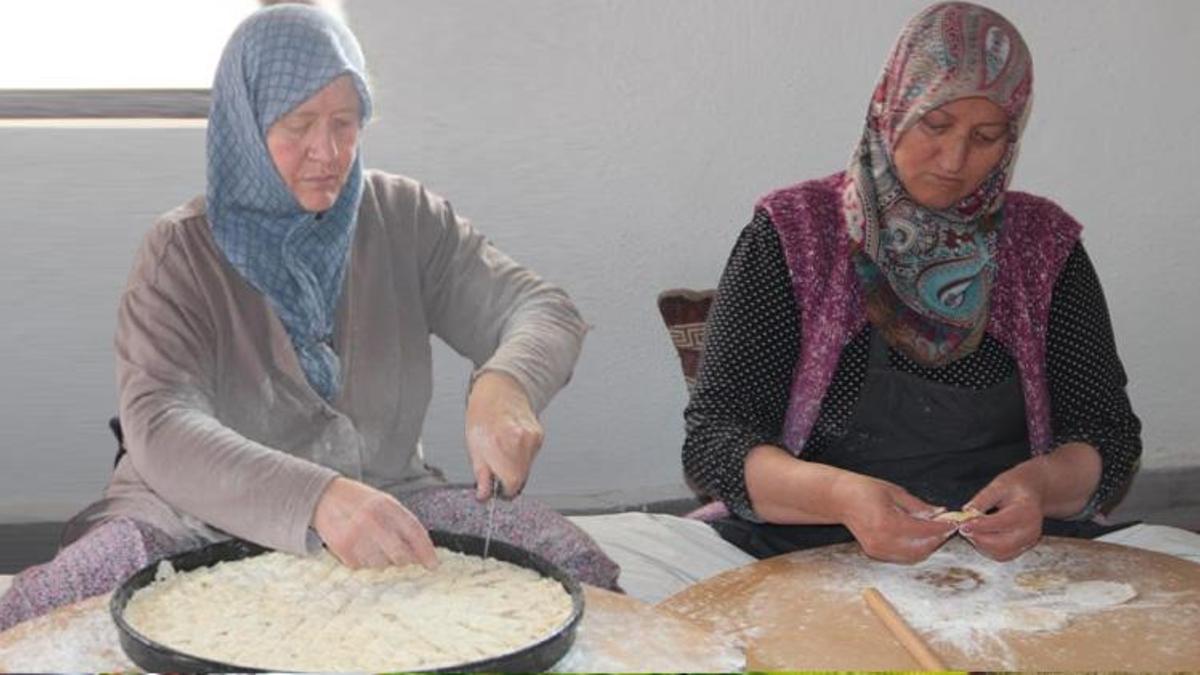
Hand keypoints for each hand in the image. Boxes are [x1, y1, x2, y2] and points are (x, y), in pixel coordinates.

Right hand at [311, 477, 437, 569]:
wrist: (324, 496)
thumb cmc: (360, 501)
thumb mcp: (385, 502)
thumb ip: (403, 523)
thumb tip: (421, 552)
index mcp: (387, 505)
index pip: (414, 532)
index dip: (426, 551)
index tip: (433, 565)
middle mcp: (373, 519)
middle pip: (400, 555)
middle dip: (405, 561)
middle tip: (404, 559)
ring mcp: (356, 535)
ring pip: (382, 564)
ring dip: (384, 561)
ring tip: (375, 546)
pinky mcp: (342, 548)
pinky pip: (363, 566)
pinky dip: (366, 562)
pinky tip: (361, 548)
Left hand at [465, 370, 543, 499]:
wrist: (499, 390)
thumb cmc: (483, 414)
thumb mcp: (473, 445)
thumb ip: (481, 473)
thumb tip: (484, 495)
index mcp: (502, 442)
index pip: (512, 482)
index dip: (503, 490)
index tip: (497, 489)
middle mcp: (521, 439)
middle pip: (521, 477)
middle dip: (508, 478)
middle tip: (495, 468)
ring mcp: (533, 437)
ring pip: (527, 468)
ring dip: (515, 467)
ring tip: (502, 452)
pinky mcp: (540, 435)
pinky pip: (531, 457)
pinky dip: (521, 456)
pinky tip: (511, 445)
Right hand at [832, 473, 956, 563]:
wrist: (839, 499)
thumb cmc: (863, 490)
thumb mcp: (894, 492)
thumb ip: (918, 506)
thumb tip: (940, 514)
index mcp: (887, 523)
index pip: (923, 531)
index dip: (941, 528)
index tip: (954, 522)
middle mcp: (883, 541)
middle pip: (921, 548)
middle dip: (937, 539)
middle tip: (947, 528)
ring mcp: (878, 550)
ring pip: (914, 556)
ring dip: (928, 546)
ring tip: (936, 532)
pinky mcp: (875, 553)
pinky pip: (902, 556)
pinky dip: (916, 549)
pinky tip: (921, 538)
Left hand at [960, 460, 1046, 560]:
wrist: (1032, 493)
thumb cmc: (1015, 487)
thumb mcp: (998, 485)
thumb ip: (982, 499)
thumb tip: (965, 512)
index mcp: (1026, 512)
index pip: (1001, 523)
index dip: (979, 526)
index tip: (962, 524)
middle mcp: (1030, 531)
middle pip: (1001, 544)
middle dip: (977, 538)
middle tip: (962, 527)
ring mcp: (1027, 542)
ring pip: (999, 553)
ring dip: (980, 544)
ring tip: (970, 529)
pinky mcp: (1021, 549)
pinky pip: (1001, 555)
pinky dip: (986, 548)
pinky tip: (979, 535)